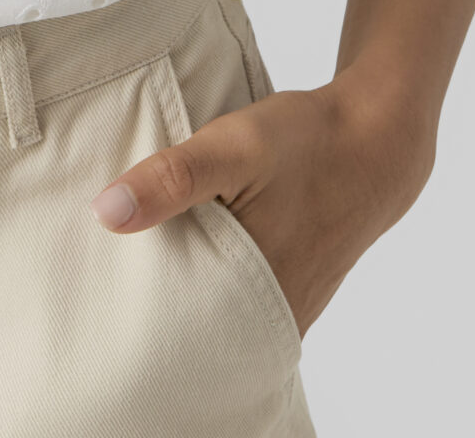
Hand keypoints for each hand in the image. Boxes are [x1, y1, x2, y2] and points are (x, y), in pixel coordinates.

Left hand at [90, 73, 435, 336]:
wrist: (374, 140)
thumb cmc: (305, 142)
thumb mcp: (233, 146)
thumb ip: (172, 179)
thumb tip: (106, 213)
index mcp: (253, 295)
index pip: (178, 333)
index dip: (137, 315)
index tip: (99, 293)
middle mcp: (273, 314)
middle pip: (196, 328)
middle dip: (156, 307)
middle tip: (111, 277)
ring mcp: (286, 304)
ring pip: (220, 313)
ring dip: (186, 292)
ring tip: (141, 266)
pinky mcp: (292, 286)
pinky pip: (241, 297)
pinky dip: (214, 279)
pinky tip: (190, 251)